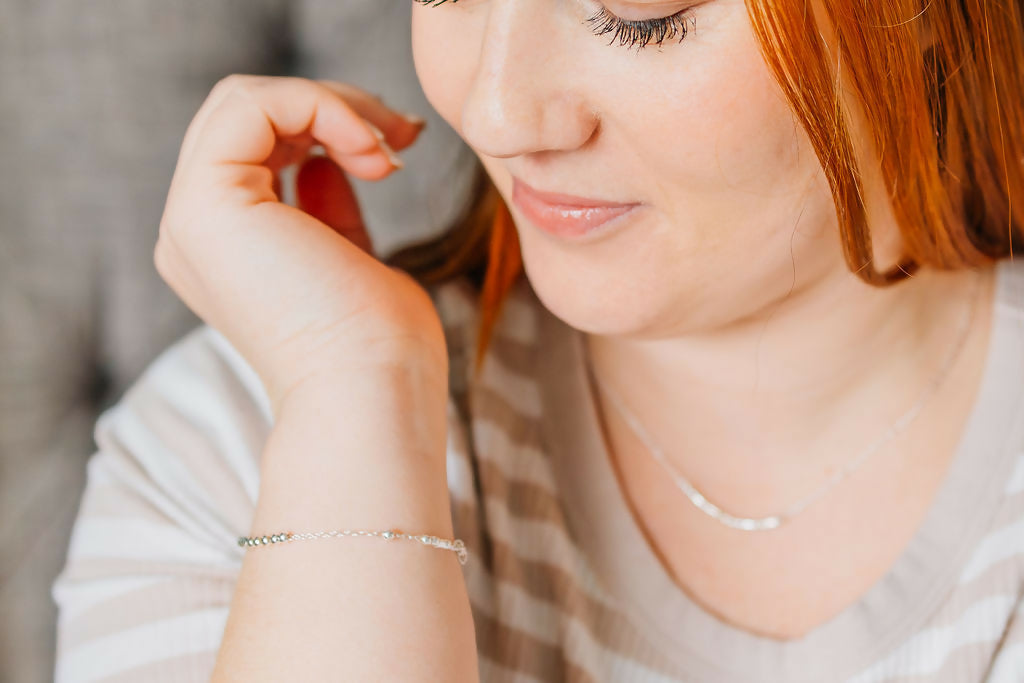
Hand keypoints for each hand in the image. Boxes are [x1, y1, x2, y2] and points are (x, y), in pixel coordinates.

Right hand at [154, 75, 447, 414]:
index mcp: (226, 248)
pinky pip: (251, 107)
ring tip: (389, 150)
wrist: (372, 396)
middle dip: (334, 107)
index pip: (257, 143)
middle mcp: (195, 233)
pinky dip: (320, 107)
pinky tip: (369, 150)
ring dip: (331, 105)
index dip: (329, 125)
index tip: (398, 149)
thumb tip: (325, 160)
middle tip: (402, 135)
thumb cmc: (380, 346)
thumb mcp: (351, 256)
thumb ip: (327, 206)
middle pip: (247, 114)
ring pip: (244, 100)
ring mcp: (191, 220)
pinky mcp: (205, 208)